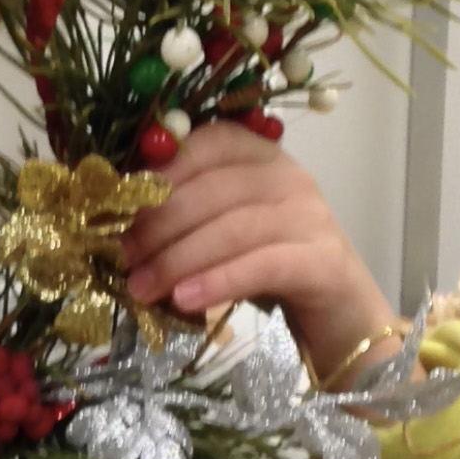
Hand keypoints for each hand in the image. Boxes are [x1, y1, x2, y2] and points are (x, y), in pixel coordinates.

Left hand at [123, 122, 401, 384]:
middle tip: (125, 258)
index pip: (208, 144)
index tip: (122, 207)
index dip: (162, 172)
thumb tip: (120, 227)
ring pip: (233, 228)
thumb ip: (184, 218)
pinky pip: (262, 265)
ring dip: (177, 259)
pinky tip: (184, 300)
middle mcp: (290, 177)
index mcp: (262, 158)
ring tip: (141, 288)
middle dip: (159, 225)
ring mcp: (312, 216)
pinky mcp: (324, 261)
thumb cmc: (268, 269)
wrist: (338, 314)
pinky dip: (217, 281)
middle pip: (213, 190)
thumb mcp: (222, 233)